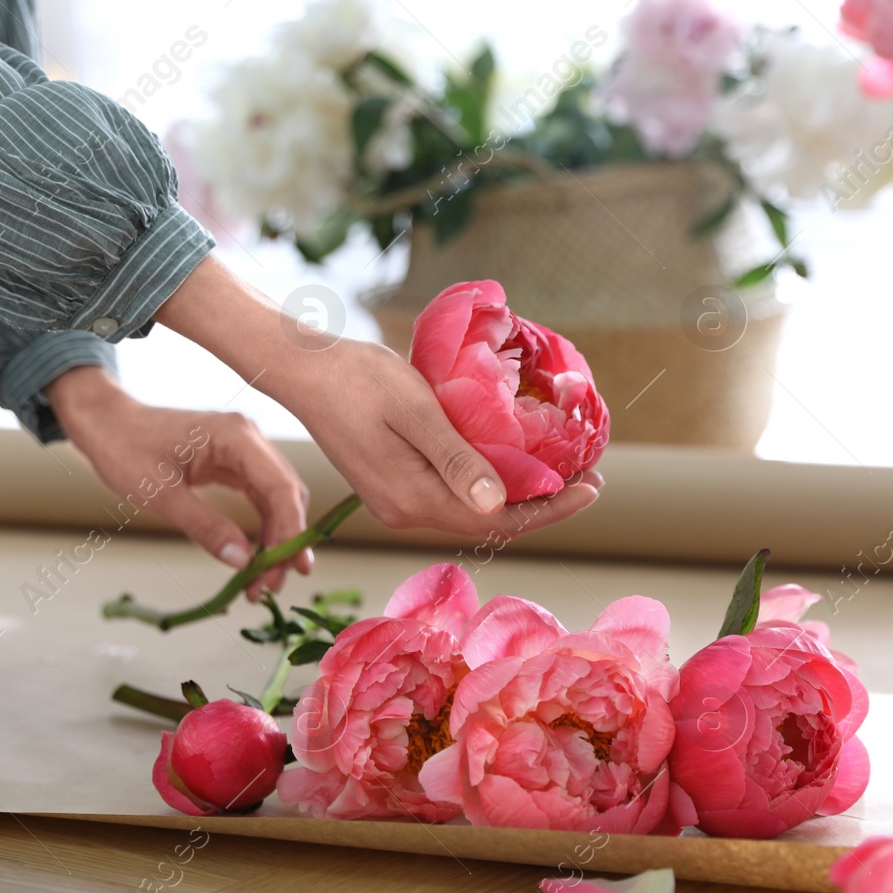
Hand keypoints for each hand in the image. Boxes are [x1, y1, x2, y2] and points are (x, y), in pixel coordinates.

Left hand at [44, 366, 311, 598]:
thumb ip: (204, 526)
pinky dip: (263, 528)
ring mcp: (245, 450)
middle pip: (287, 495)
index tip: (291, 568)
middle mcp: (249, 439)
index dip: (292, 531)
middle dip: (286, 542)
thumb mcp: (161, 494)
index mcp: (235, 437)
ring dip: (278, 540)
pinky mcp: (236, 462)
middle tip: (272, 586)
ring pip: (279, 500)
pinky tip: (256, 557)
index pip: (281, 488)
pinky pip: (262, 498)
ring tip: (264, 581)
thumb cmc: (124, 448)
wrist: (106, 422)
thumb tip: (242, 561)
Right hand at [155, 257, 601, 539]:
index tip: (592, 486)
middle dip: (543, 505)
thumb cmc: (355, 378)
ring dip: (519, 496)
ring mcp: (397, 501)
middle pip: (489, 523)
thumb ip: (456, 458)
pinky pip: (454, 495)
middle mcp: (405, 511)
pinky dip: (490, 485)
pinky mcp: (393, 484)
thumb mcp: (414, 410)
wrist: (300, 370)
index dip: (550, 508)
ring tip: (562, 471)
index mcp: (412, 498)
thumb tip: (498, 504)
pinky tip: (513, 463)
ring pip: (472, 511)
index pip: (496, 520)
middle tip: (590, 479)